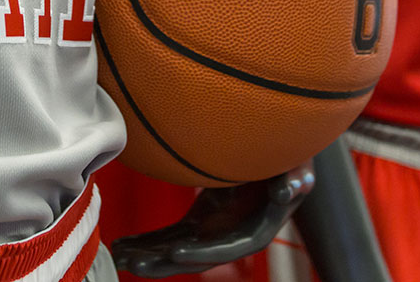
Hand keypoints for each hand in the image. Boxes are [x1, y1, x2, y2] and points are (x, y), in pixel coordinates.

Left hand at [110, 164, 314, 277]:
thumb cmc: (289, 161)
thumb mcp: (299, 167)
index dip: (202, 253)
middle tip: (134, 262)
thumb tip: (286, 192)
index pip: (226, 249)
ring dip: (149, 255)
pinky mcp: (199, 221)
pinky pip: (170, 236)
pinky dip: (147, 241)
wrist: (276, 156)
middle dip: (165, 262)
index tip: (175, 252)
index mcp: (255, 231)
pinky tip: (123, 244)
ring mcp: (212, 231)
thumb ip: (296, 180)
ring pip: (177, 250)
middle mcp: (230, 238)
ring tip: (120, 256)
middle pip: (195, 257)